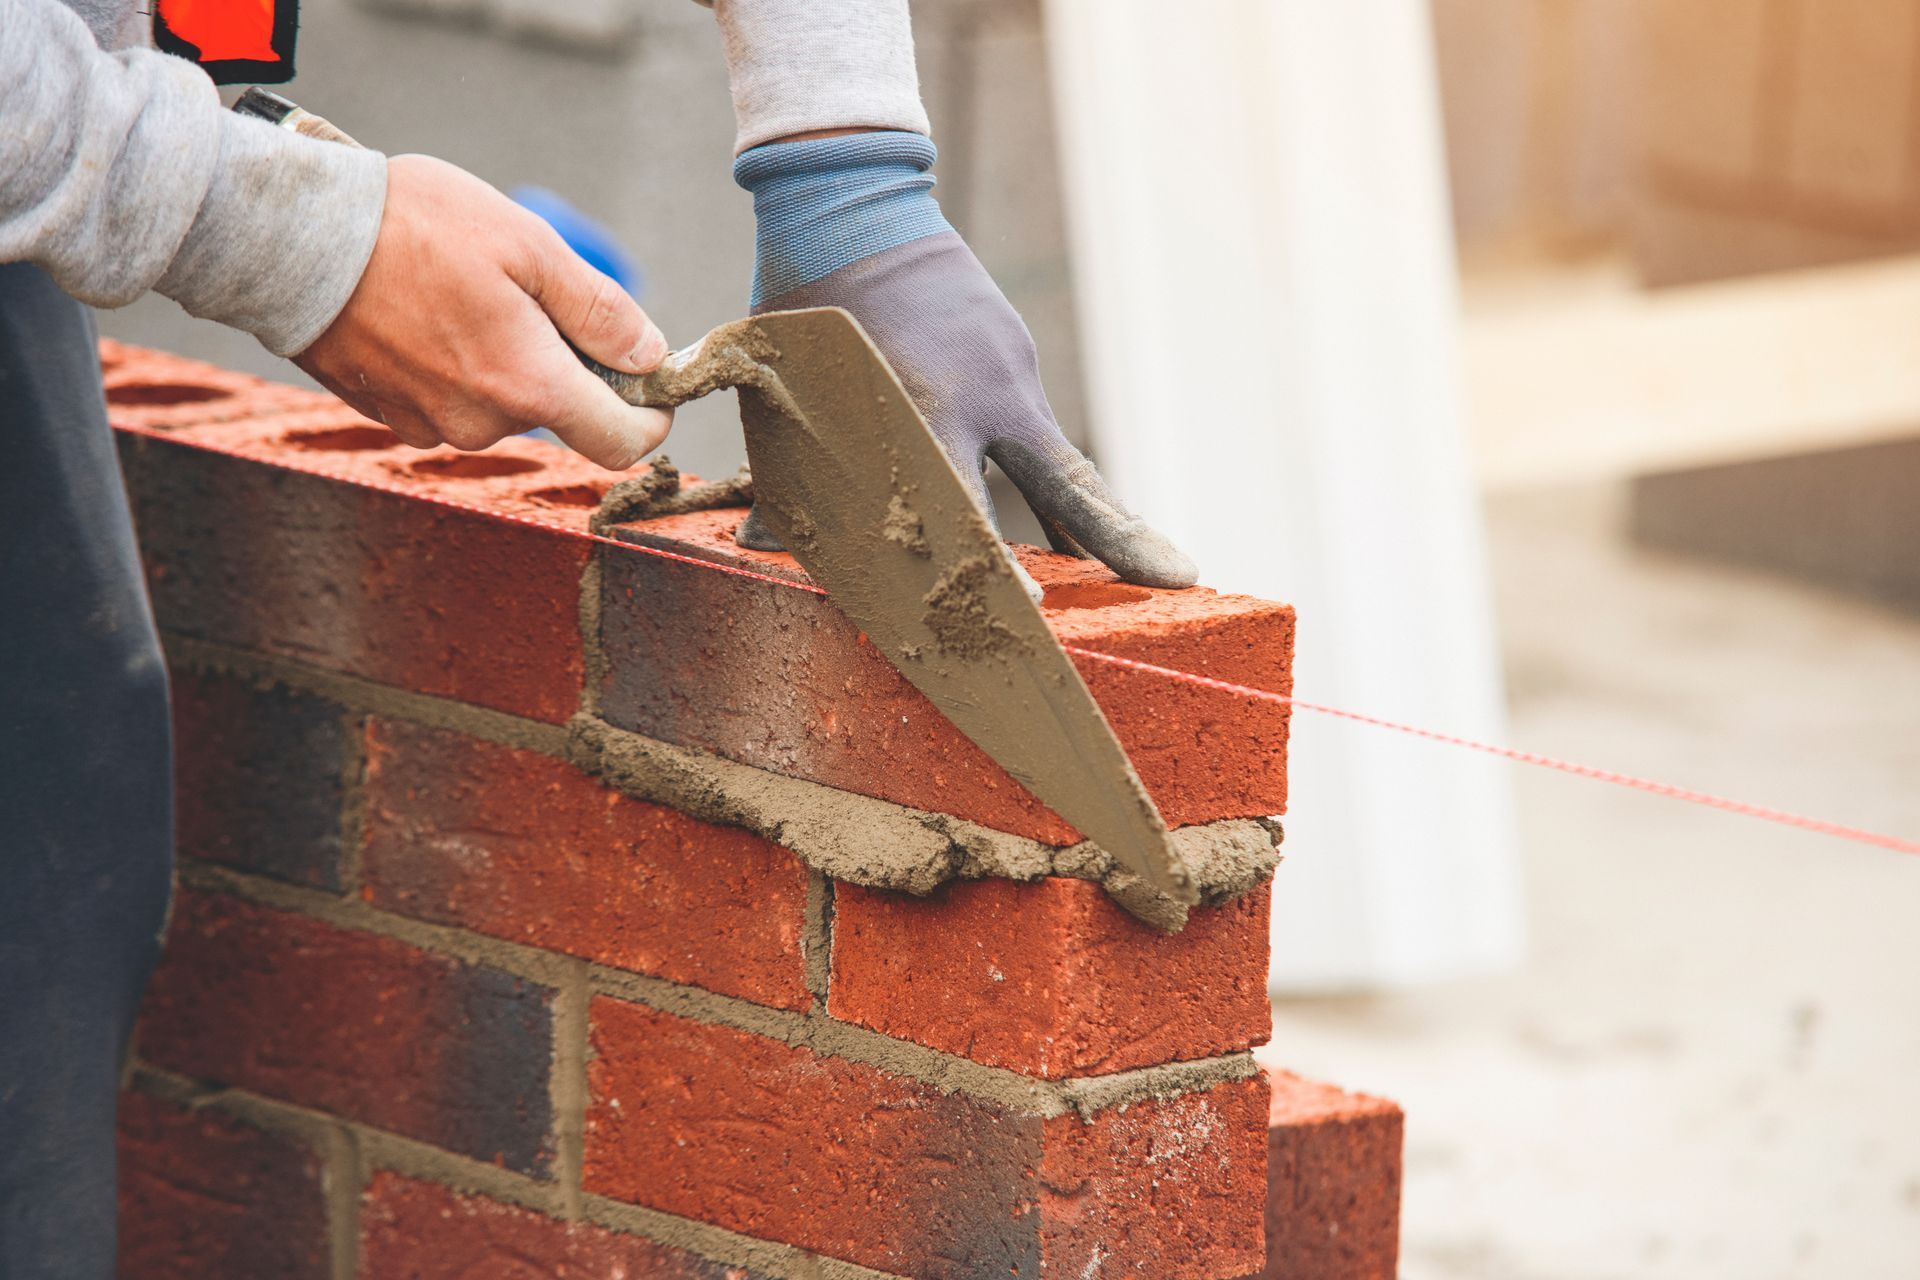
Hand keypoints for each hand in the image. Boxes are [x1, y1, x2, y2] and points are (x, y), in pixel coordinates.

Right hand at [297, 155, 671, 470]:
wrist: (290, 237)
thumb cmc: (411, 227)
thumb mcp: (528, 247)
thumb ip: (599, 311)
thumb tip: (650, 357)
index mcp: (528, 387)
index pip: (620, 442)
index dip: (648, 417)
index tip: (651, 385)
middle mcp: (481, 424)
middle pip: (556, 412)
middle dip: (560, 362)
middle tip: (529, 292)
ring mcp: (430, 426)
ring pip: (499, 404)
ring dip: (502, 359)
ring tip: (463, 292)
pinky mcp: (389, 417)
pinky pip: (449, 400)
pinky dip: (453, 365)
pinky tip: (424, 312)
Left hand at [732, 132, 1196, 588]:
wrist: (851, 202)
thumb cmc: (804, 312)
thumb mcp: (784, 398)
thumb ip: (785, 479)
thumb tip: (760, 550)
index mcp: (926, 411)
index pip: (970, 513)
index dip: (998, 573)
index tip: (1032, 614)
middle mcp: (987, 395)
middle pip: (1068, 484)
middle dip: (1123, 538)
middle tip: (1180, 579)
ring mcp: (1012, 370)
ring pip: (1064, 462)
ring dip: (1103, 520)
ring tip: (1160, 570)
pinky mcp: (1015, 353)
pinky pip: (1033, 427)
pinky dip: (1046, 475)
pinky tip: (1071, 523)